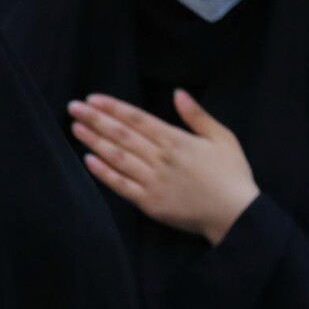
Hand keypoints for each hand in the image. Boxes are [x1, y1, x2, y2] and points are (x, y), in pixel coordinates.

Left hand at [70, 90, 259, 244]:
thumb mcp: (222, 138)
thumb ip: (198, 116)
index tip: (93, 99)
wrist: (235, 214)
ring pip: (117, 157)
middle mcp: (160, 158)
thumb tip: (178, 93)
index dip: (113, 108)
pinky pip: (121, 185)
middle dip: (96, 120)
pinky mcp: (149, 203)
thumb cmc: (232, 175)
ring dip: (94, 142)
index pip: (137, 119)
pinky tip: (89, 160)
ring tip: (76, 128)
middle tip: (73, 108)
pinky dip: (104, 173)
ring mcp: (153, 181)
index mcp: (176, 140)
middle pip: (122, 135)